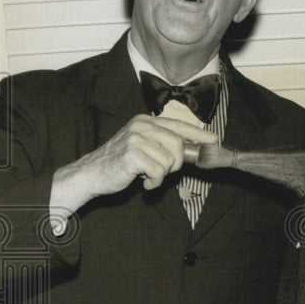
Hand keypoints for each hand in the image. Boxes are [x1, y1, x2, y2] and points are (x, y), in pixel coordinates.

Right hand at [51, 114, 216, 213]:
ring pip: (170, 161)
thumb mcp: (142, 147)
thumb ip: (162, 144)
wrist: (91, 174)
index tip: (213, 139)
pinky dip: (153, 182)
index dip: (198, 134)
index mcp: (145, 121)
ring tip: (144, 174)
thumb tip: (191, 150)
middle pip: (178, 146)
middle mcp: (142, 126)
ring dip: (160, 175)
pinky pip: (159, 172)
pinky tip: (140, 180)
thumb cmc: (119, 163)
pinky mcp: (132, 154)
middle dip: (174, 164)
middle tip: (159, 171)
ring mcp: (136, 138)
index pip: (178, 126)